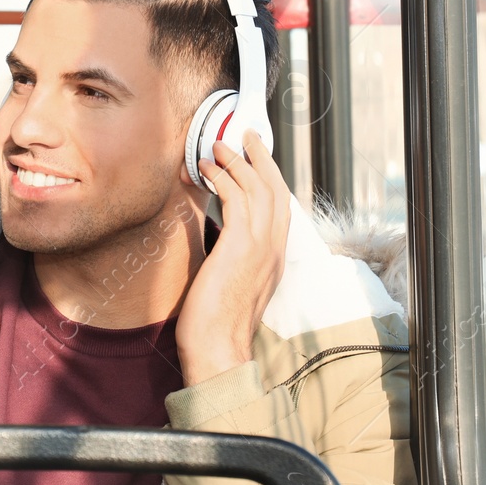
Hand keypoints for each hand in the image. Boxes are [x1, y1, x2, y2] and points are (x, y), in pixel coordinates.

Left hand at [177, 130, 289, 385]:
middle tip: (244, 136)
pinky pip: (235, 195)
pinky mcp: (241, 243)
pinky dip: (222, 176)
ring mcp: (261, 245)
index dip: (268, 178)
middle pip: (275, 188)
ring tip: (218, 145)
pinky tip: (205, 168)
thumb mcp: (231, 285)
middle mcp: (274, 248)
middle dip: (260, 158)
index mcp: (274, 259)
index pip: (280, 207)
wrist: (219, 347)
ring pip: (257, 187)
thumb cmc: (217, 325)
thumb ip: (232, 261)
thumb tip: (218, 244)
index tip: (255, 160)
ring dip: (236, 161)